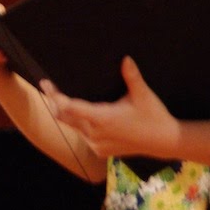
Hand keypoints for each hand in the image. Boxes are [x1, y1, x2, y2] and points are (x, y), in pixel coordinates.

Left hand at [39, 57, 178, 159]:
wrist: (163, 141)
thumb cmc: (153, 116)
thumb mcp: (143, 94)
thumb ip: (132, 76)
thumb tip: (126, 58)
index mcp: (103, 119)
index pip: (70, 107)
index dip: (56, 96)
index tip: (46, 84)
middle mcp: (96, 134)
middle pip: (65, 117)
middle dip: (55, 102)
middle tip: (49, 87)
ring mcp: (97, 144)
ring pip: (73, 127)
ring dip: (66, 114)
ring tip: (60, 98)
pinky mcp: (100, 151)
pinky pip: (83, 136)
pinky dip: (78, 125)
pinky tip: (79, 115)